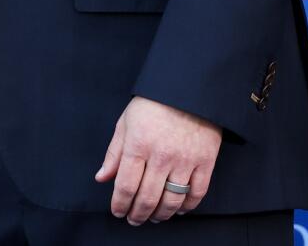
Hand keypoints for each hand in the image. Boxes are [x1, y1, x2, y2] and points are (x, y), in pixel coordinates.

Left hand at [95, 96, 221, 224]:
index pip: (125, 185)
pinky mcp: (206, 162)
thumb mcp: (126, 123)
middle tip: (134, 219)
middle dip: (138, 214)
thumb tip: (102, 178)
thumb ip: (114, 153)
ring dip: (161, 214)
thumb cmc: (153, 104)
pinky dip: (187, 206)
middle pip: (147, 197)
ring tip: (154, 218)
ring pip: (172, 200)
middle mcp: (161, 156)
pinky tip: (178, 209)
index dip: (120, 204)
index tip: (117, 212)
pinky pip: (197, 193)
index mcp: (138, 145)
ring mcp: (185, 160)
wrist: (188, 89)